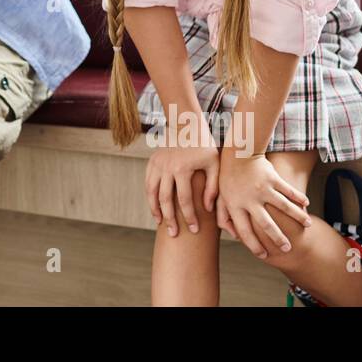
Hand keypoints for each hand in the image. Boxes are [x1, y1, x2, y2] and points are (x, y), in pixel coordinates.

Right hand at [145, 121, 219, 236]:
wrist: (188, 127)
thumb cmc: (205, 148)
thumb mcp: (214, 165)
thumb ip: (212, 187)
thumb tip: (206, 209)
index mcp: (182, 168)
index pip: (184, 200)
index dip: (189, 217)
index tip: (194, 230)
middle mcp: (166, 167)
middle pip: (165, 199)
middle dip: (170, 219)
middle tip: (174, 234)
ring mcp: (157, 164)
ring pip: (152, 192)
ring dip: (155, 210)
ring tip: (160, 223)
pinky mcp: (152, 162)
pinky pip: (148, 183)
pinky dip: (150, 197)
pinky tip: (155, 208)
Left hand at [215, 152, 311, 258]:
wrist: (239, 152)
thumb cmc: (228, 176)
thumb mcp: (220, 195)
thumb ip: (222, 215)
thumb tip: (231, 234)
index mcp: (235, 205)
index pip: (245, 231)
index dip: (254, 246)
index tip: (264, 255)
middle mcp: (250, 199)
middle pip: (267, 224)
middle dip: (278, 239)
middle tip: (288, 248)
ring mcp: (263, 189)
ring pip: (284, 208)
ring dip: (298, 218)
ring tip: (307, 226)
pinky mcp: (273, 179)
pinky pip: (289, 191)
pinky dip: (299, 198)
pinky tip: (307, 204)